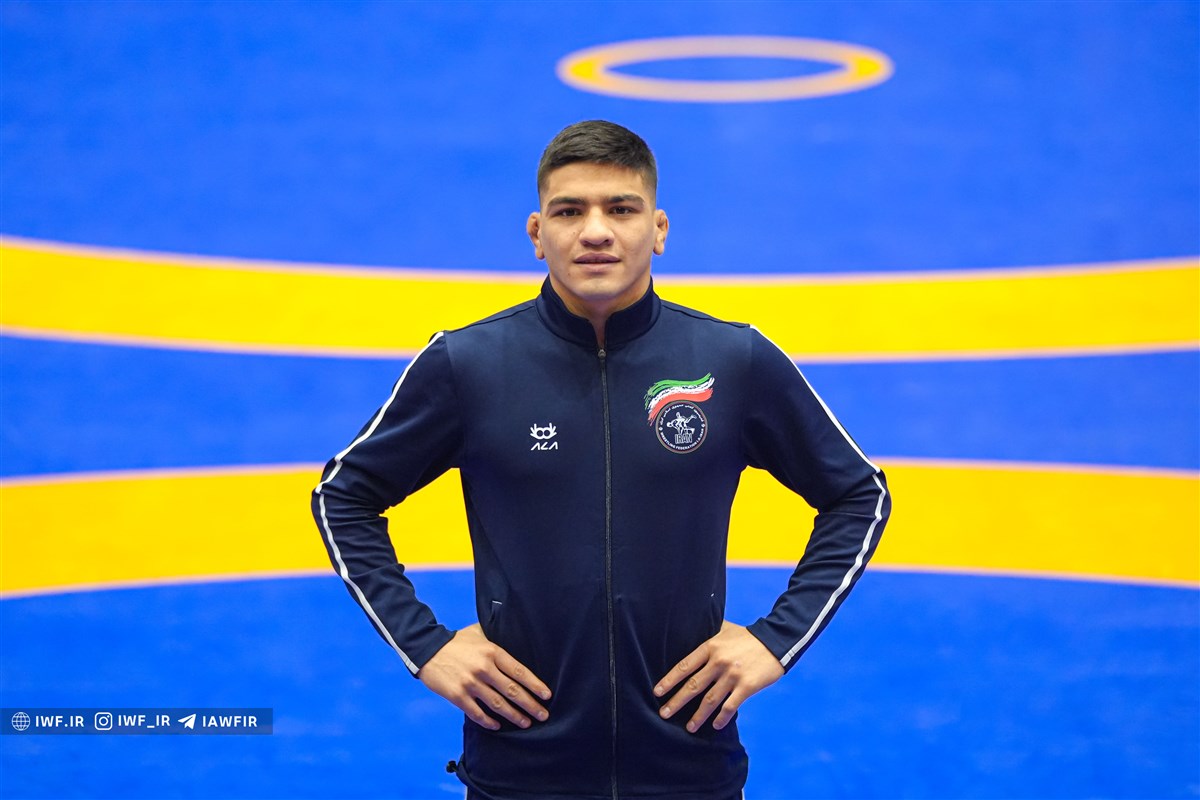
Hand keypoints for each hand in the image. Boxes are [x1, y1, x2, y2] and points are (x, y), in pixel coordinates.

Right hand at [417, 623, 551, 730]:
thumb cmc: (456, 641)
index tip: (546, 695)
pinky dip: (489, 721)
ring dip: (514, 716)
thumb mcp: (478, 632)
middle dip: (530, 705)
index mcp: (492, 652)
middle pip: (512, 691)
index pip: (519, 671)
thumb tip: (515, 631)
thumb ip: (496, 634)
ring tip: (526, 723)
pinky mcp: (457, 696)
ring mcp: (470, 683)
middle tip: (543, 715)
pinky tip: (498, 726)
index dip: (535, 685)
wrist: (426, 650)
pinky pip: (477, 713)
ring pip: (498, 704)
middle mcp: (484, 668)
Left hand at [654, 621, 783, 732]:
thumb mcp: (724, 629)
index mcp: (710, 647)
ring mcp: (732, 675)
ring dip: (698, 715)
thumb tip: (692, 628)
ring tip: (689, 727)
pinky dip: (722, 717)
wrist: (776, 641)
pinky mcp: (747, 686)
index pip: (684, 666)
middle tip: (664, 714)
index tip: (658, 692)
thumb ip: (709, 633)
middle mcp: (718, 662)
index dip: (669, 680)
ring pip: (710, 700)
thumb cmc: (748, 636)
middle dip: (676, 701)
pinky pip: (730, 706)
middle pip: (693, 686)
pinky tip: (716, 725)